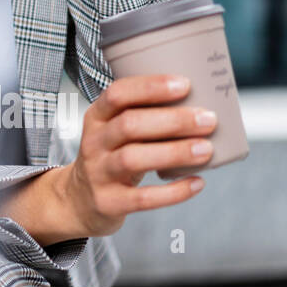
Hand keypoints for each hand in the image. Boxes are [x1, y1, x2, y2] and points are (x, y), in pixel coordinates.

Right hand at [59, 74, 216, 237]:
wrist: (80, 199)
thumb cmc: (111, 157)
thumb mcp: (113, 131)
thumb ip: (142, 117)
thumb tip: (198, 104)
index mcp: (96, 117)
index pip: (117, 94)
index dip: (150, 87)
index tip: (184, 84)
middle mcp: (94, 142)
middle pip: (129, 125)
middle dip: (172, 120)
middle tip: (207, 119)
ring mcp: (98, 173)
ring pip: (133, 158)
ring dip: (174, 152)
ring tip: (206, 149)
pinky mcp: (108, 202)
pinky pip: (143, 198)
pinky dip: (173, 191)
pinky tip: (197, 182)